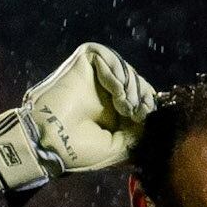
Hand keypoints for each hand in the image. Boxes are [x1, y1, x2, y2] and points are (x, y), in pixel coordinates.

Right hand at [0, 42, 157, 195]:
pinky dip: (116, 75)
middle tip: (139, 114)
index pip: (141, 96)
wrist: (51, 142)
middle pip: (137, 81)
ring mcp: (93, 76)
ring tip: (126, 107)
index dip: (150, 103)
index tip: (147, 119)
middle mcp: (103, 90)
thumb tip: (155, 117)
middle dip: (144, 96)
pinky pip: (106, 56)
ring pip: (125, 68)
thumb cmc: (80, 150)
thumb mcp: (120, 145)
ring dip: (132, 87)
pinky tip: (115, 96)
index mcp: (112, 109)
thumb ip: (139, 131)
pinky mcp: (82, 62)